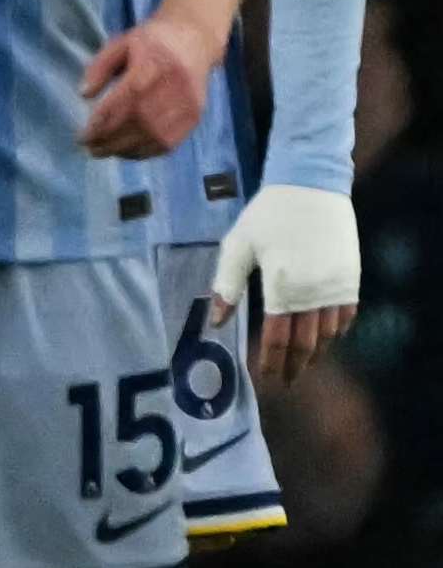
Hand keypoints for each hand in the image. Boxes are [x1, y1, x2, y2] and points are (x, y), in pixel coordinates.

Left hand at [77, 14, 222, 158]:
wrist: (195, 40)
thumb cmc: (152, 42)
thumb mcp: (120, 44)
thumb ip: (99, 68)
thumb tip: (83, 94)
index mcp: (153, 67)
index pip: (126, 101)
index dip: (103, 123)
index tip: (82, 136)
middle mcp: (174, 89)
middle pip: (140, 123)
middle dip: (110, 140)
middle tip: (89, 147)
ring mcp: (187, 106)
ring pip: (154, 137)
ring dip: (125, 150)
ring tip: (103, 151)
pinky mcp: (194, 117)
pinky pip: (169, 142)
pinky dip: (145, 152)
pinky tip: (126, 151)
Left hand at [214, 182, 363, 380]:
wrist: (312, 186)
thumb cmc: (268, 215)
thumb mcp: (238, 246)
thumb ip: (227, 286)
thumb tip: (216, 322)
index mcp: (281, 287)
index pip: (276, 338)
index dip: (271, 362)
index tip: (265, 378)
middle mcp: (312, 293)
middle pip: (305, 343)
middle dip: (293, 366)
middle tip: (285, 382)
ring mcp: (336, 286)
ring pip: (329, 333)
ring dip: (315, 352)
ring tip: (302, 364)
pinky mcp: (350, 277)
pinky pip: (346, 315)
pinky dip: (336, 331)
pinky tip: (326, 338)